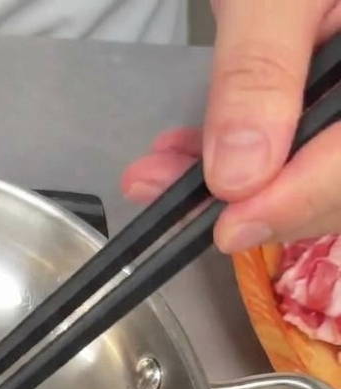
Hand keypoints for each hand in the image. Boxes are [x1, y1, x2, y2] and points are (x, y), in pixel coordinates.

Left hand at [121, 0, 340, 252]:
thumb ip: (260, 72)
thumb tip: (237, 176)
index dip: (302, 200)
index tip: (228, 227)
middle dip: (255, 201)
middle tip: (176, 207)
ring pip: (313, 169)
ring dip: (230, 186)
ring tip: (154, 176)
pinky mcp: (326, 98)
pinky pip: (295, 144)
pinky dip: (233, 155)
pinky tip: (177, 156)